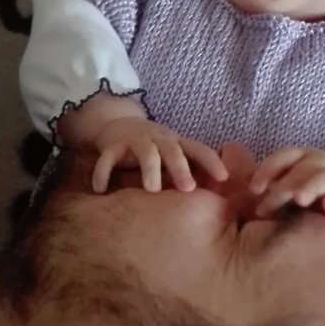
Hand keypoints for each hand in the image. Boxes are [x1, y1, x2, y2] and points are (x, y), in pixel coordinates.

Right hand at [92, 117, 228, 193]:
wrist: (118, 124)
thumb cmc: (155, 149)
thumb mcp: (173, 156)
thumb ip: (190, 173)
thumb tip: (218, 202)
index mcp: (178, 144)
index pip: (199, 151)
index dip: (212, 163)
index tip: (224, 178)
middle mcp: (159, 140)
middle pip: (173, 151)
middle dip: (181, 168)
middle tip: (188, 188)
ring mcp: (136, 141)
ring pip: (146, 153)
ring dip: (150, 169)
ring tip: (152, 190)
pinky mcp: (113, 145)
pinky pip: (107, 158)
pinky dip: (103, 172)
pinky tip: (100, 189)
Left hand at [250, 147, 324, 241]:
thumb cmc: (303, 199)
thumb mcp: (279, 189)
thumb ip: (258, 185)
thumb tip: (226, 173)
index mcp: (299, 158)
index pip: (282, 157)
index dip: (267, 171)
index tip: (253, 190)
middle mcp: (318, 163)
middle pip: (301, 169)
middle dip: (283, 188)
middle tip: (266, 207)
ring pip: (322, 178)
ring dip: (309, 187)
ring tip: (299, 198)